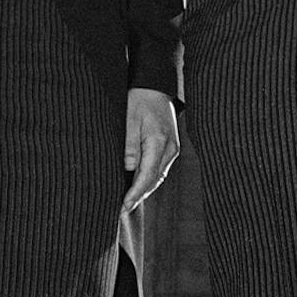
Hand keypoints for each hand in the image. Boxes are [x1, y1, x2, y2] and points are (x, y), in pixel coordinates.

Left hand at [123, 89, 179, 212]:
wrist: (155, 86)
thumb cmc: (140, 100)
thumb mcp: (129, 120)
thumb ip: (130, 146)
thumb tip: (128, 169)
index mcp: (159, 142)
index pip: (147, 176)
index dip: (135, 193)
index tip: (124, 205)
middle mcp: (170, 149)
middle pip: (155, 180)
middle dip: (140, 196)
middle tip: (123, 210)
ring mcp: (173, 149)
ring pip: (159, 177)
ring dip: (145, 190)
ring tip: (129, 202)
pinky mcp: (171, 147)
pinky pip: (160, 169)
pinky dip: (150, 179)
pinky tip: (139, 185)